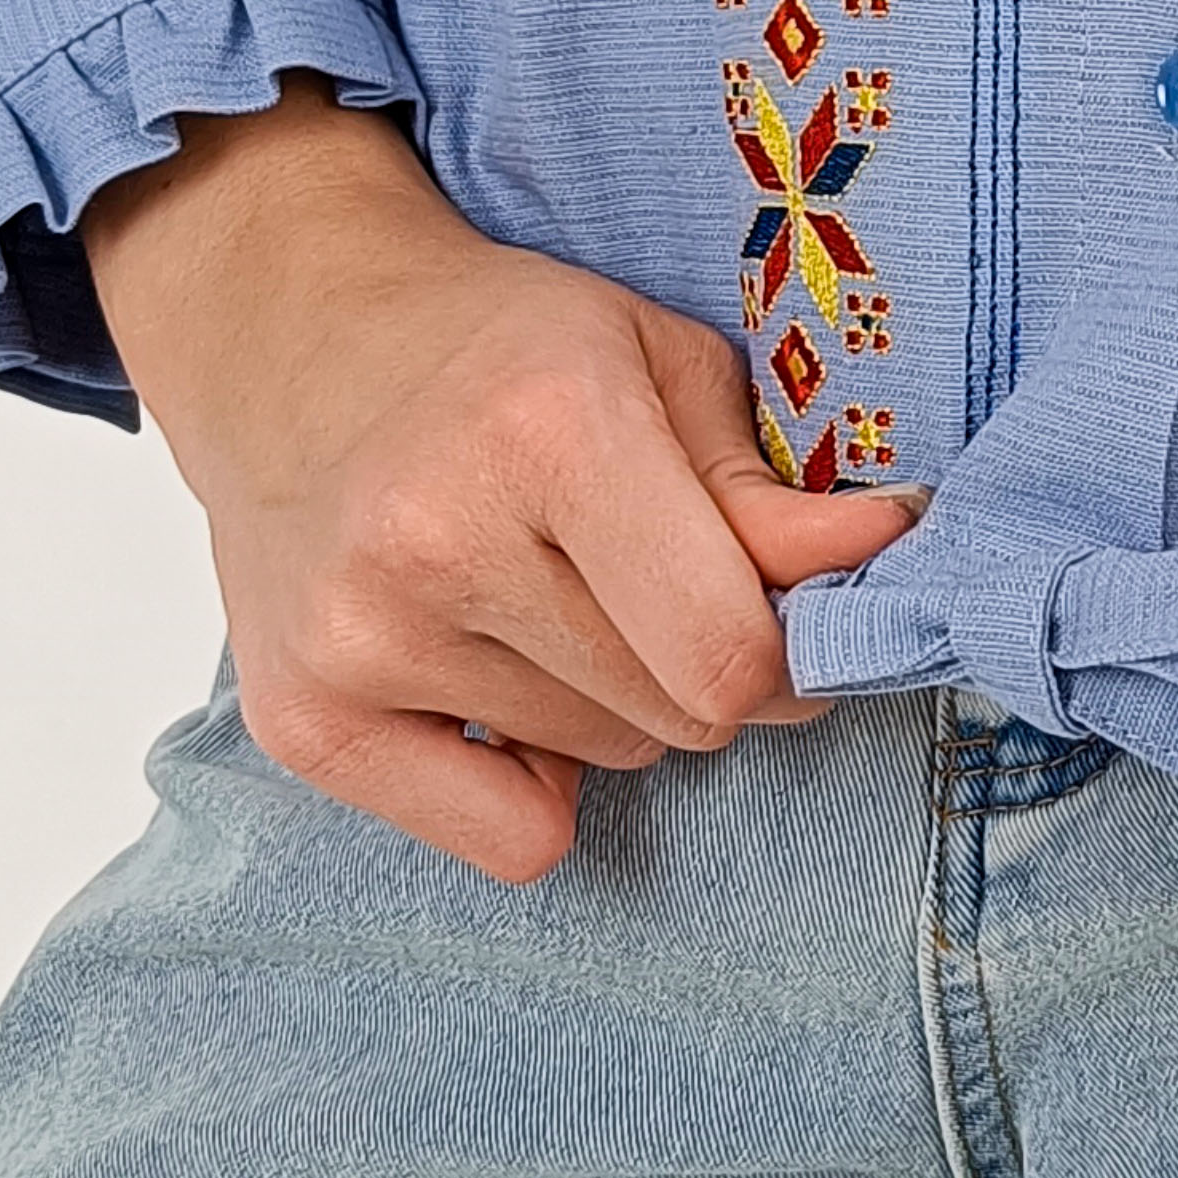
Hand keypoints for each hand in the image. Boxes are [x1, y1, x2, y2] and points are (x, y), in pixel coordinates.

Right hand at [79, 76, 919, 879]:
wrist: (292, 336)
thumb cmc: (502, 348)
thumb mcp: (657, 362)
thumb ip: (767, 489)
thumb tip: (885, 555)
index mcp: (549, 428)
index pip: (729, 651)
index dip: (791, 648)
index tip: (786, 607)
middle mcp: (438, 538)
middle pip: (681, 714)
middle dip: (711, 665)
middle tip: (663, 585)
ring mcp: (360, 638)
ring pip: (608, 763)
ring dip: (622, 704)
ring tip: (556, 597)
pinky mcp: (305, 720)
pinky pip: (510, 840)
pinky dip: (537, 785)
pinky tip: (506, 686)